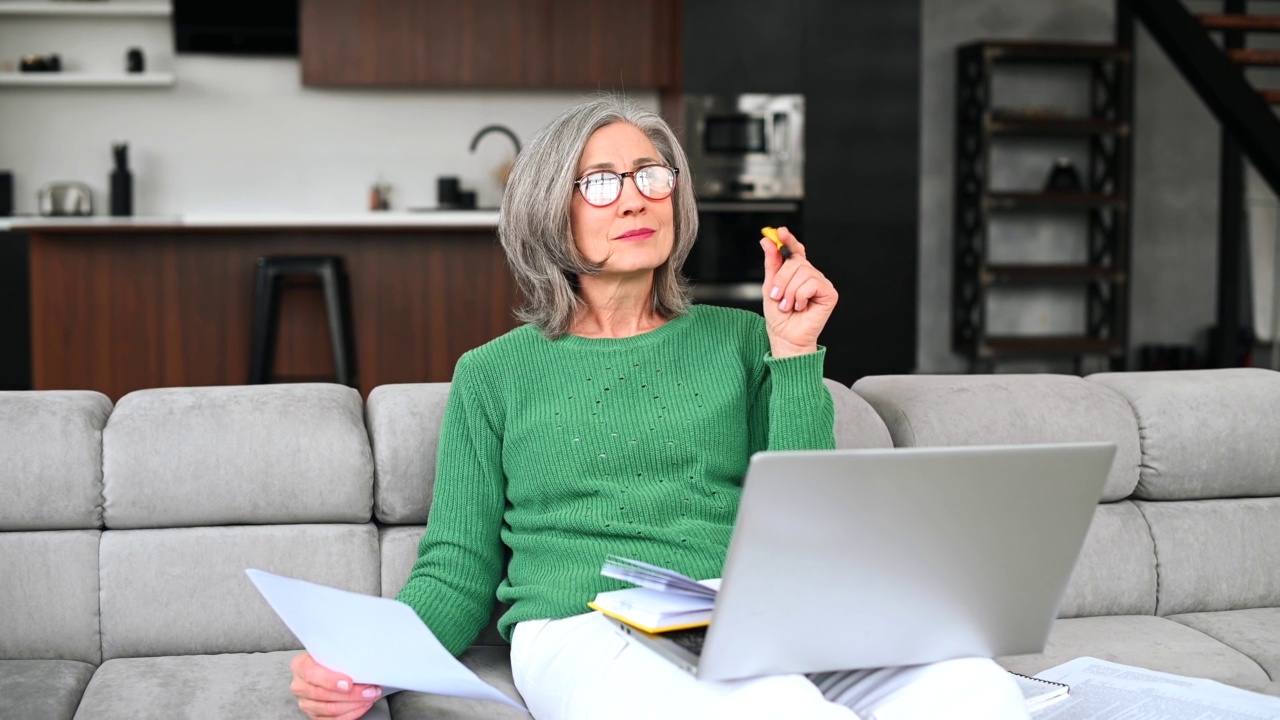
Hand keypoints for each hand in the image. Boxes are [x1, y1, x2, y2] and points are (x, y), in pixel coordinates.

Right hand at [290, 652, 381, 719]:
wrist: (326, 666)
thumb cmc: (331, 658)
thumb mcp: (332, 650)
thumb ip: (341, 655)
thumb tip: (362, 661)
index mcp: (300, 666)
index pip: (311, 674)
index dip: (330, 680)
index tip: (349, 683)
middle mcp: (299, 685)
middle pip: (323, 694)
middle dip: (351, 694)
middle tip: (370, 690)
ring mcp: (305, 702)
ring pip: (330, 709)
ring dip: (354, 704)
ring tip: (370, 696)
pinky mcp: (314, 715)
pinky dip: (351, 714)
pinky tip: (362, 706)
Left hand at [759, 226, 837, 357]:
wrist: (785, 337)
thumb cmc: (778, 316)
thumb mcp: (769, 287)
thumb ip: (771, 264)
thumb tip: (767, 241)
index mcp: (797, 272)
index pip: (795, 250)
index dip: (789, 240)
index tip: (780, 231)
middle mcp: (811, 274)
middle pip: (796, 261)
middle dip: (781, 280)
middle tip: (776, 297)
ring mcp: (821, 283)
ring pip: (803, 272)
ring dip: (789, 292)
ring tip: (788, 305)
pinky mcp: (829, 293)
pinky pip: (811, 284)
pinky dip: (800, 296)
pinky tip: (800, 307)